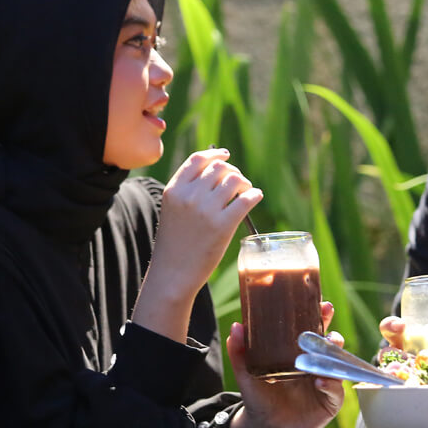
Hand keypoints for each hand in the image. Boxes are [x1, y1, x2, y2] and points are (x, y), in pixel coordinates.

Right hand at [133, 148, 261, 339]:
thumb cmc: (175, 243)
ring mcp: (206, 210)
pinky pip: (246, 199)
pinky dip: (254, 195)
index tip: (225, 155)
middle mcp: (189, 196)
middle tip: (238, 182)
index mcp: (174, 190)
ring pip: (235, 180)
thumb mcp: (173, 210)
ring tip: (246, 192)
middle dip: (232, 171)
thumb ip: (188, 191)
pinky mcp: (223, 225)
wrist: (173, 273)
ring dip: (244, 183)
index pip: (198, 160)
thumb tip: (217, 172)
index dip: (214, 154)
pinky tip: (255, 197)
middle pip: (219, 168)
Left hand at [223, 302, 344, 427]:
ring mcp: (325, 380)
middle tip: (328, 326)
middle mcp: (315, 363)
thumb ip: (239, 353)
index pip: (312, 329)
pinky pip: (336, 389)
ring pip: (337, 363)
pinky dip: (331, 383)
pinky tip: (321, 381)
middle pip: (330, 343)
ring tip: (327, 350)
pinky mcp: (330, 400)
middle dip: (333, 331)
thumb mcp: (247, 374)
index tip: (323, 304)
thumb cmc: (259, 397)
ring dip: (335, 354)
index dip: (320, 316)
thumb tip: (235, 328)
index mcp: (299, 352)